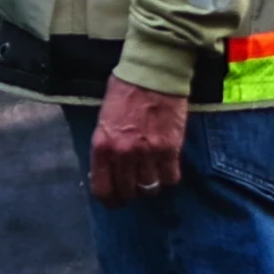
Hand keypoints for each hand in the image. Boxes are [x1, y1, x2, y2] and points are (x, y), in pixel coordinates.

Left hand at [87, 78, 187, 204]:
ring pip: (150, 188)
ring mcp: (147, 153)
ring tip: (152, 175)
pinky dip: (169, 177)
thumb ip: (106, 146)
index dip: (110, 200)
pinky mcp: (170, 149)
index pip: (103, 189)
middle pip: (128, 192)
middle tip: (136, 186)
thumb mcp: (104, 119)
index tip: (116, 200)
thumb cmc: (125, 91)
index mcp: (102, 146)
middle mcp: (123, 154)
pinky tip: (167, 167)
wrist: (152, 73)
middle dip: (131, 192)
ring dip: (151, 185)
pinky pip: (171, 178)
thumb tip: (108, 169)